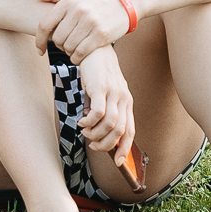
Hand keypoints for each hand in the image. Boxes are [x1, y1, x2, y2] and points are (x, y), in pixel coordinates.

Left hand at [32, 0, 131, 63]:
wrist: (123, 5)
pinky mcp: (101, 34)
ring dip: (69, 52)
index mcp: (68, 2)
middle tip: (66, 44)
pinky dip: (77, 58)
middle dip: (59, 45)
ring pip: (68, 47)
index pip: (44, 25)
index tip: (40, 50)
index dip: (39, 40)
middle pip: (57, 39)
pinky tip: (79, 55)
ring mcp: (90, 22)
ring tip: (74, 48)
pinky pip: (80, 53)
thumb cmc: (94, 2)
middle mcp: (78, 11)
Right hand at [73, 46, 135, 165]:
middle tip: (92, 145)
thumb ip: (102, 110)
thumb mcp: (103, 93)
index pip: (130, 130)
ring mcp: (114, 93)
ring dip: (95, 134)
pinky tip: (81, 121)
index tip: (118, 162)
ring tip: (84, 131)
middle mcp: (124, 99)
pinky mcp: (101, 88)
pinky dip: (89, 122)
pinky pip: (98, 113)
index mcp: (126, 102)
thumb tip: (93, 130)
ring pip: (109, 124)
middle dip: (106, 145)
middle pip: (120, 131)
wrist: (94, 49)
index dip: (124, 148)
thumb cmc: (97, 73)